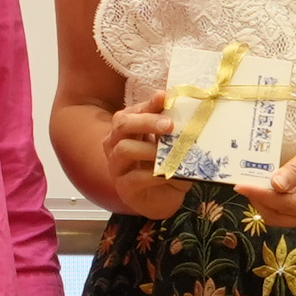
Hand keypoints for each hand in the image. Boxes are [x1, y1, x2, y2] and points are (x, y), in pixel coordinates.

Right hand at [94, 89, 190, 219]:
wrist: (168, 198)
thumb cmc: (168, 165)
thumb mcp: (171, 143)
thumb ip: (169, 127)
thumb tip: (180, 106)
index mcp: (126, 129)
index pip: (132, 111)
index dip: (148, 104)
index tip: (165, 98)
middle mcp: (115, 144)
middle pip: (122, 124)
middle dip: (146, 121)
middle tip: (169, 125)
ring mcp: (116, 166)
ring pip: (124, 149)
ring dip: (149, 149)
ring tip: (170, 152)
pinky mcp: (124, 188)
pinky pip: (134, 177)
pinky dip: (153, 174)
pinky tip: (168, 174)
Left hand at [236, 121, 295, 229]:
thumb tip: (275, 185)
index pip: (287, 205)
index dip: (262, 196)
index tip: (242, 185)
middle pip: (281, 216)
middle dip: (260, 201)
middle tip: (242, 182)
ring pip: (281, 217)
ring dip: (264, 203)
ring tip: (250, 183)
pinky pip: (286, 211)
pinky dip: (272, 201)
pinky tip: (263, 186)